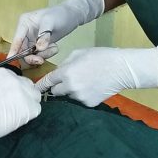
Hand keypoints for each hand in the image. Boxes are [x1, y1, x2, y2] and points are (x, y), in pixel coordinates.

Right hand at [0, 69, 41, 157]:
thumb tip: (3, 94)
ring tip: (18, 112)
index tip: (9, 97)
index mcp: (3, 73)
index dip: (13, 89)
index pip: (16, 79)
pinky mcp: (31, 106)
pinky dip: (30, 114)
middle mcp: (16, 79)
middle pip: (27, 85)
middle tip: (14, 105)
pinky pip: (36, 109)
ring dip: (29, 102)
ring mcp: (25, 92)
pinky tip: (19, 118)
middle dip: (23, 94)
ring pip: (35, 95)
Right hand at [8, 0, 104, 64]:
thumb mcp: (50, 23)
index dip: (13, 50)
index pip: (17, 39)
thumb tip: (38, 49)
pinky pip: (40, 54)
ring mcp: (33, 39)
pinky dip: (48, 53)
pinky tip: (54, 46)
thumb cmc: (59, 14)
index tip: (11, 60)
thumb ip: (44, 36)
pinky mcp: (40, 45)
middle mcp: (26, 32)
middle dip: (32, 56)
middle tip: (41, 60)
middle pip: (23, 50)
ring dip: (43, 54)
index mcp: (24, 23)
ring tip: (54, 47)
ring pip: (32, 54)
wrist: (72, 15)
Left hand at [35, 46, 157, 106]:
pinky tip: (92, 88)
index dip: (40, 86)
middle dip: (59, 87)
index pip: (47, 82)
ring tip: (86, 82)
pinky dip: (83, 96)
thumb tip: (57, 72)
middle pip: (56, 92)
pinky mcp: (88, 104)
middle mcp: (70, 87)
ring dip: (72, 91)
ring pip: (68, 96)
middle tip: (70, 80)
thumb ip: (64, 64)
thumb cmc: (100, 57)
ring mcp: (79, 97)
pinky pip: (80, 101)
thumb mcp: (78, 53)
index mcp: (66, 73)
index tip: (35, 89)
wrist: (121, 69)